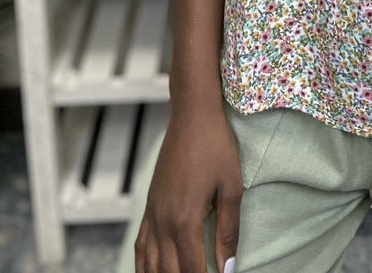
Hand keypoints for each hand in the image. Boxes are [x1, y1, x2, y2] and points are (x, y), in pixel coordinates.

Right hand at [134, 105, 242, 272]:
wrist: (192, 115)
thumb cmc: (216, 146)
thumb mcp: (231, 187)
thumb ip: (228, 231)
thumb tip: (229, 267)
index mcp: (185, 220)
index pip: (192, 270)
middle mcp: (163, 222)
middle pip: (169, 272)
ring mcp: (153, 214)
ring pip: (150, 264)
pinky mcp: (149, 205)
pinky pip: (140, 245)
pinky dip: (144, 266)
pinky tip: (151, 272)